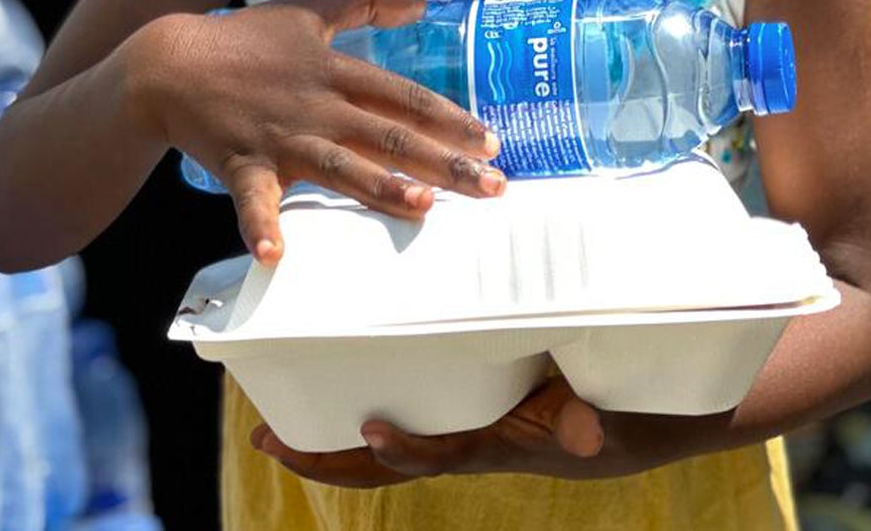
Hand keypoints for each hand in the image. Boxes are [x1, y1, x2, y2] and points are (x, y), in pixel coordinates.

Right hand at [127, 0, 502, 262]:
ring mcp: (280, 137)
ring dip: (380, 188)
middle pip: (389, 137)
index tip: (493, 141)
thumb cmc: (242, 39)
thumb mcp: (306, 10)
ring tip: (423, 207)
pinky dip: (261, 227)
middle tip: (494, 188)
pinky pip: (254, 200)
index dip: (451, 118)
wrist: (169, 64)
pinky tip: (276, 254)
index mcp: (334, 71)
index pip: (404, 97)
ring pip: (340, 166)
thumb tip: (421, 3)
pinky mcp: (241, 165)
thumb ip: (364, 1)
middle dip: (446, 163)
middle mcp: (316, 106)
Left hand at [252, 377, 606, 487]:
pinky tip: (315, 403)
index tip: (371, 432)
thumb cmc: (597, 413)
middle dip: (325, 461)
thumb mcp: (596, 417)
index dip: (407, 450)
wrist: (603, 428)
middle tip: (268, 440)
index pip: (442, 455)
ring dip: (322, 447)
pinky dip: (348, 424)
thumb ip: (584, 424)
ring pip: (376, 453)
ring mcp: (446, 436)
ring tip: (267, 431)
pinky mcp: (443, 421)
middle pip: (384, 466)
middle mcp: (459, 446)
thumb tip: (586, 434)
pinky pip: (389, 430)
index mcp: (492, 444)